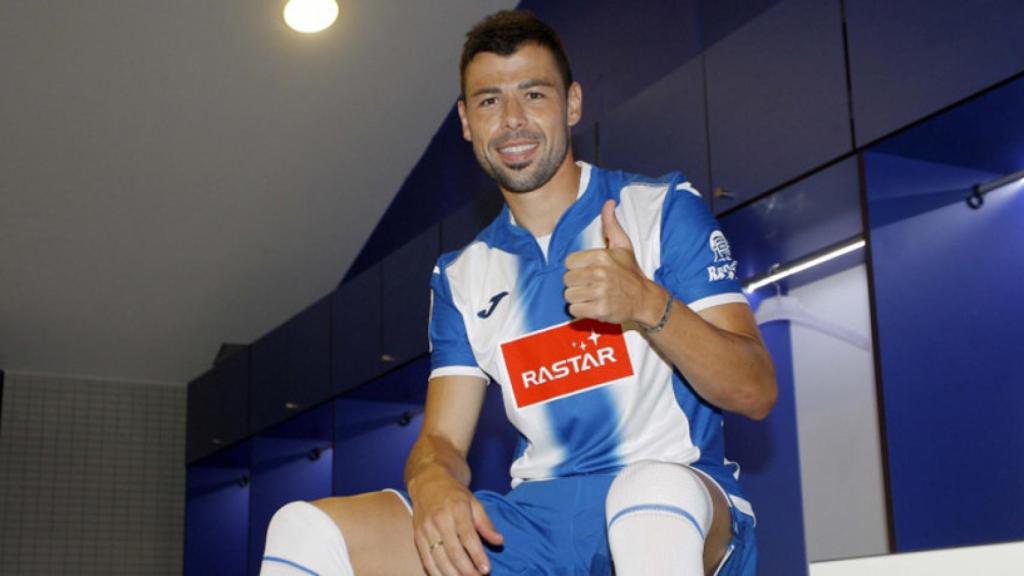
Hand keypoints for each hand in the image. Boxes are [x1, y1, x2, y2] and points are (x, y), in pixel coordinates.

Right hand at [409, 467, 503, 575]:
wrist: (427, 482)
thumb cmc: (454, 494)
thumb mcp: (474, 502)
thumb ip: (486, 523)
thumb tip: (499, 541)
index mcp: (456, 509)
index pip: (468, 537)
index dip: (477, 556)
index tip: (486, 570)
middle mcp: (439, 520)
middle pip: (453, 552)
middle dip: (467, 570)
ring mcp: (426, 529)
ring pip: (439, 559)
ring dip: (453, 575)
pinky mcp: (417, 537)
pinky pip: (426, 560)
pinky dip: (436, 573)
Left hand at [564, 200, 665, 324]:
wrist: (644, 299)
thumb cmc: (630, 272)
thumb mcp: (623, 246)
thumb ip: (611, 224)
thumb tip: (608, 202)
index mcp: (601, 256)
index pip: (568, 263)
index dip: (576, 268)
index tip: (588, 271)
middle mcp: (600, 273)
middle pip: (567, 279)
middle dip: (576, 284)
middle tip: (590, 285)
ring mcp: (600, 292)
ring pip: (569, 295)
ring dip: (577, 298)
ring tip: (591, 295)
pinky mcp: (600, 310)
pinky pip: (574, 310)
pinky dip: (580, 311)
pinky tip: (592, 306)